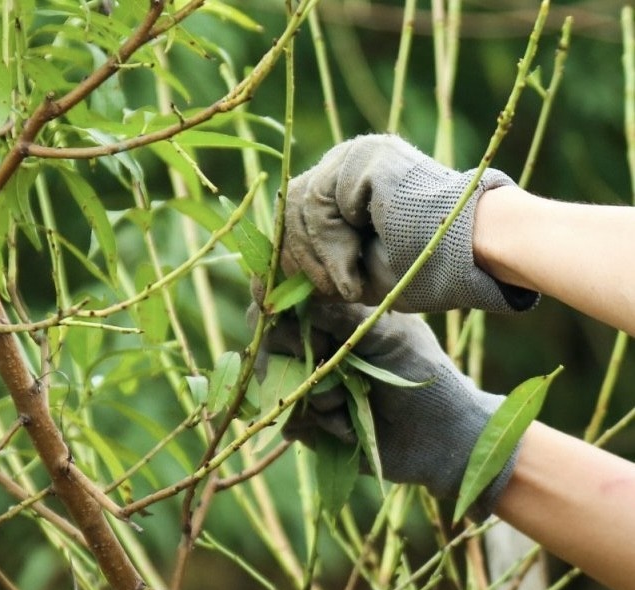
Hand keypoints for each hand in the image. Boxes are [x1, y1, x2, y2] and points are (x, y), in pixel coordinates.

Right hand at [257, 299, 520, 519]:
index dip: (284, 317)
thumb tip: (300, 300)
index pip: (282, 305)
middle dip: (299, 357)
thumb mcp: (389, 333)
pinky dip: (318, 423)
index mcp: (330, 318)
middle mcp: (312, 349)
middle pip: (268, 343)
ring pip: (277, 383)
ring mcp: (307, 387)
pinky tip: (347, 426)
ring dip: (315, 394)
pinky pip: (288, 419)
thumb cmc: (422, 373)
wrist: (442, 436)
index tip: (317, 336)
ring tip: (349, 401)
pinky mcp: (308, 424)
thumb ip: (343, 315)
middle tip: (333, 366)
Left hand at [281, 134, 538, 312]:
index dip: (289, 254)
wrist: (472, 257)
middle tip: (327, 292)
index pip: (293, 211)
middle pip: (290, 208)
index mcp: (348, 183)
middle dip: (300, 260)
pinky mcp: (363, 157)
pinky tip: (354, 270)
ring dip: (319, 260)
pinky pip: (319, 206)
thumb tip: (261, 279)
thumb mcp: (354, 269)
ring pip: (300, 210)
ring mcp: (355, 154)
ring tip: (349, 285)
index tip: (293, 291)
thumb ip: (316, 258)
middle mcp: (348, 160)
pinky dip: (331, 248)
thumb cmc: (424, 269)